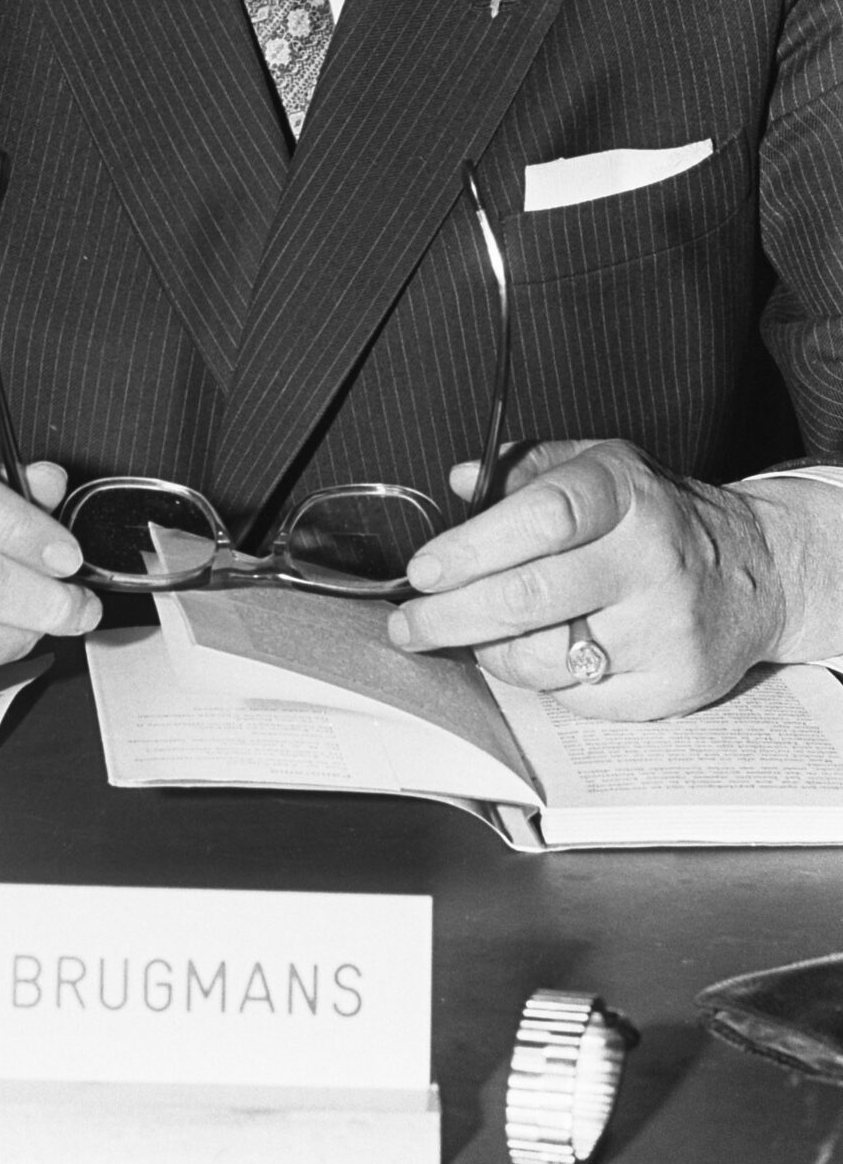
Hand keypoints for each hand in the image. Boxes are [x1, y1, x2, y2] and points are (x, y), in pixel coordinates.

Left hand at [385, 439, 789, 718]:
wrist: (754, 570)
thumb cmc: (656, 515)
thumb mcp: (598, 466)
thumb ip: (524, 468)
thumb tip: (461, 481)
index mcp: (624, 492)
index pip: (542, 517)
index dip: (472, 548)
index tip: (424, 570)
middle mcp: (650, 557)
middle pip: (532, 597)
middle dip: (452, 617)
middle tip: (409, 625)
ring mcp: (665, 626)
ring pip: (547, 658)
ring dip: (491, 652)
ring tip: (474, 636)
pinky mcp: (674, 683)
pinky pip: (578, 697)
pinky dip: (542, 682)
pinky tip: (540, 656)